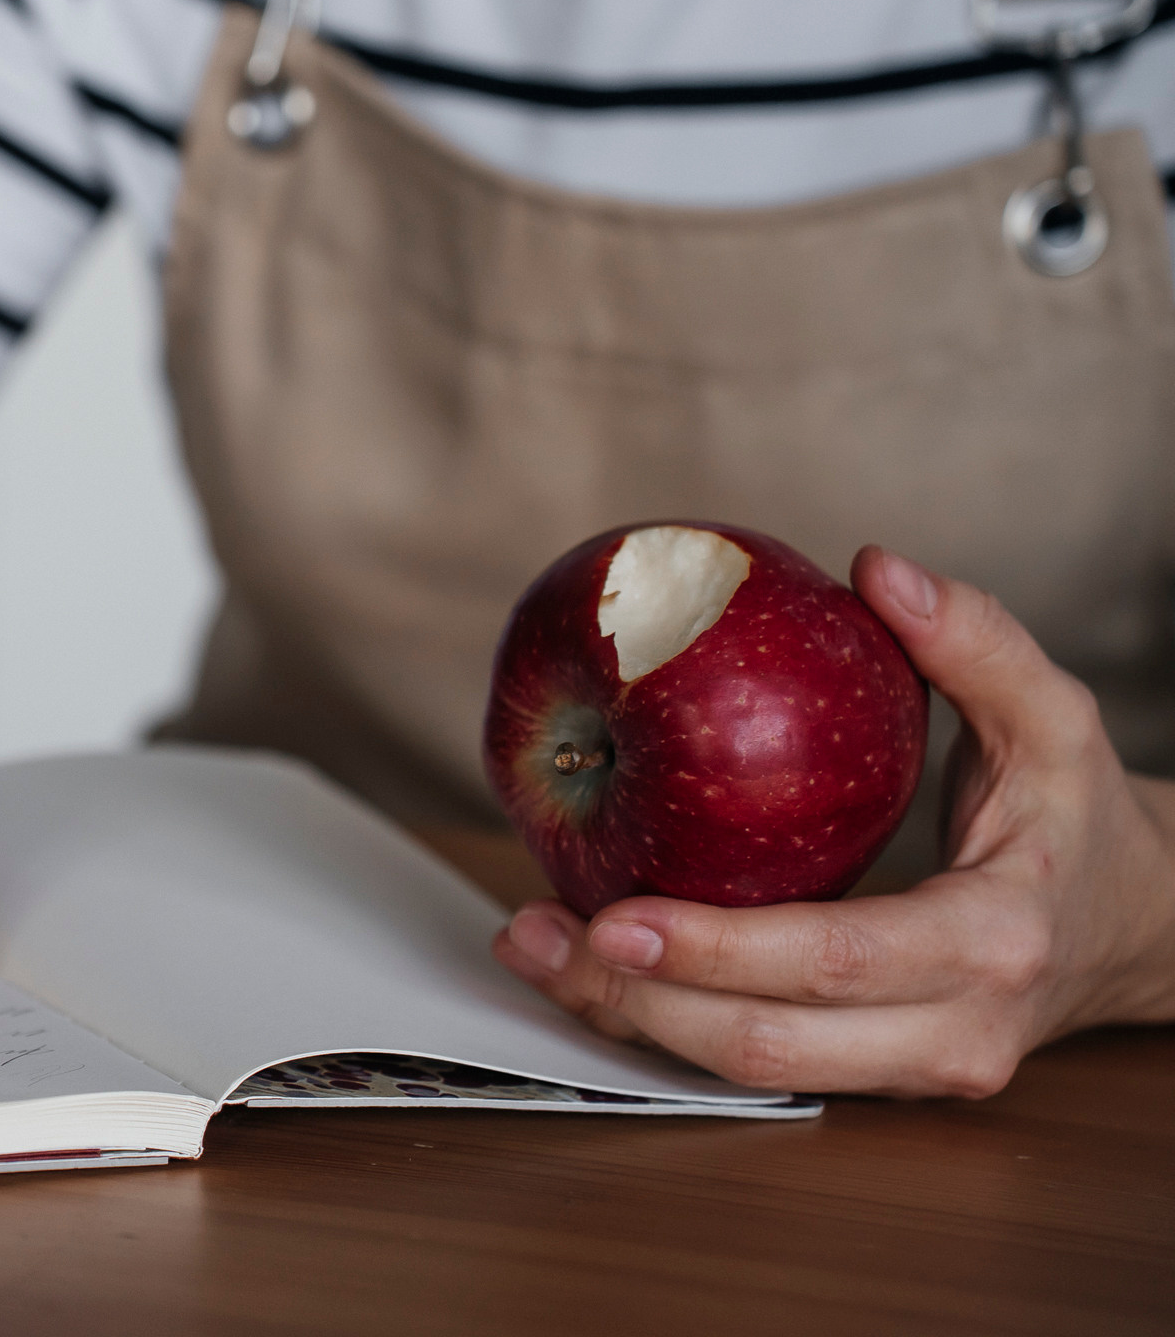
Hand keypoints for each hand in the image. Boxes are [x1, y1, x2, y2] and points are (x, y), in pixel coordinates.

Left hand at [494, 546, 1174, 1096]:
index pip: (834, 960)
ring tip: (532, 943)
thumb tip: (880, 568)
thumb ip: (977, 642)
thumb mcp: (1054, 721)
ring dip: (626, 1015)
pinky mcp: (869, 1078)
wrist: (1137, 930)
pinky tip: (584, 960)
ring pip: (747, 1068)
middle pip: (768, 1044)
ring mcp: (910, 1070)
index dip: (718, 949)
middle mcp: (951, 1031)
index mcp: (991, 942)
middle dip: (635, 996)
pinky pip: (752, 1059)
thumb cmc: (1079, 819)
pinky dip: (658, 1016)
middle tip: (537, 931)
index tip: (617, 912)